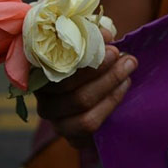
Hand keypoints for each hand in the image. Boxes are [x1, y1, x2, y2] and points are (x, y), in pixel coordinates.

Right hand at [34, 28, 137, 147]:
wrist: (99, 103)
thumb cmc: (92, 67)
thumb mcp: (90, 49)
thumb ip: (93, 39)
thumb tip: (106, 35)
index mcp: (39, 68)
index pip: (50, 58)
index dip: (78, 47)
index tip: (107, 38)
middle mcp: (41, 93)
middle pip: (66, 82)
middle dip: (98, 66)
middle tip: (120, 53)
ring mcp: (53, 116)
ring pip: (80, 100)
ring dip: (109, 82)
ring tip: (128, 66)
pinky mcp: (69, 133)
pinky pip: (89, 120)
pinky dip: (111, 101)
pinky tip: (124, 86)